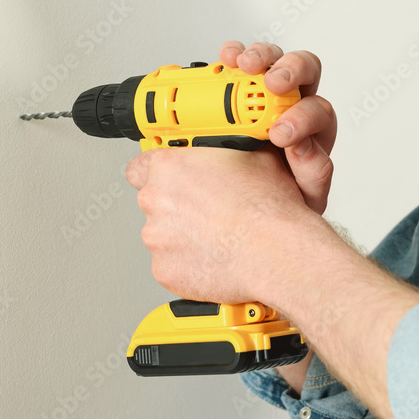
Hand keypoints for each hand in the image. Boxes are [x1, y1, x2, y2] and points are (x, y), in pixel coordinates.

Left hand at [126, 145, 312, 303]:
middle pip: (155, 203)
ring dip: (184, 237)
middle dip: (178, 207)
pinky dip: (189, 264)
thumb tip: (237, 148)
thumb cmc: (268, 209)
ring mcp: (158, 238)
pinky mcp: (165, 270)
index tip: (171, 181)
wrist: (277, 252)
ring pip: (164, 236)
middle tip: (208, 212)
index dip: (157, 174)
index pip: (140, 166)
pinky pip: (172, 265)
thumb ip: (228, 152)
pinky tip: (216, 259)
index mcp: (170, 167)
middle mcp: (156, 200)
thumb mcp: (256, 157)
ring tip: (218, 238)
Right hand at [219, 41, 336, 214]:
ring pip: (275, 59)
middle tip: (273, 83)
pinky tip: (227, 59)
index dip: (303, 118)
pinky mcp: (241, 82)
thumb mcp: (304, 196)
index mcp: (315, 130)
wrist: (252, 198)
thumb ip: (312, 175)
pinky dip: (234, 54)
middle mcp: (296, 104)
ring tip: (244, 65)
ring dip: (262, 57)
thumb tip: (302, 148)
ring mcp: (269, 89)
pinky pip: (242, 59)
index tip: (280, 135)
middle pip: (306, 71)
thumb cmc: (282, 193)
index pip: (319, 111)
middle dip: (291, 71)